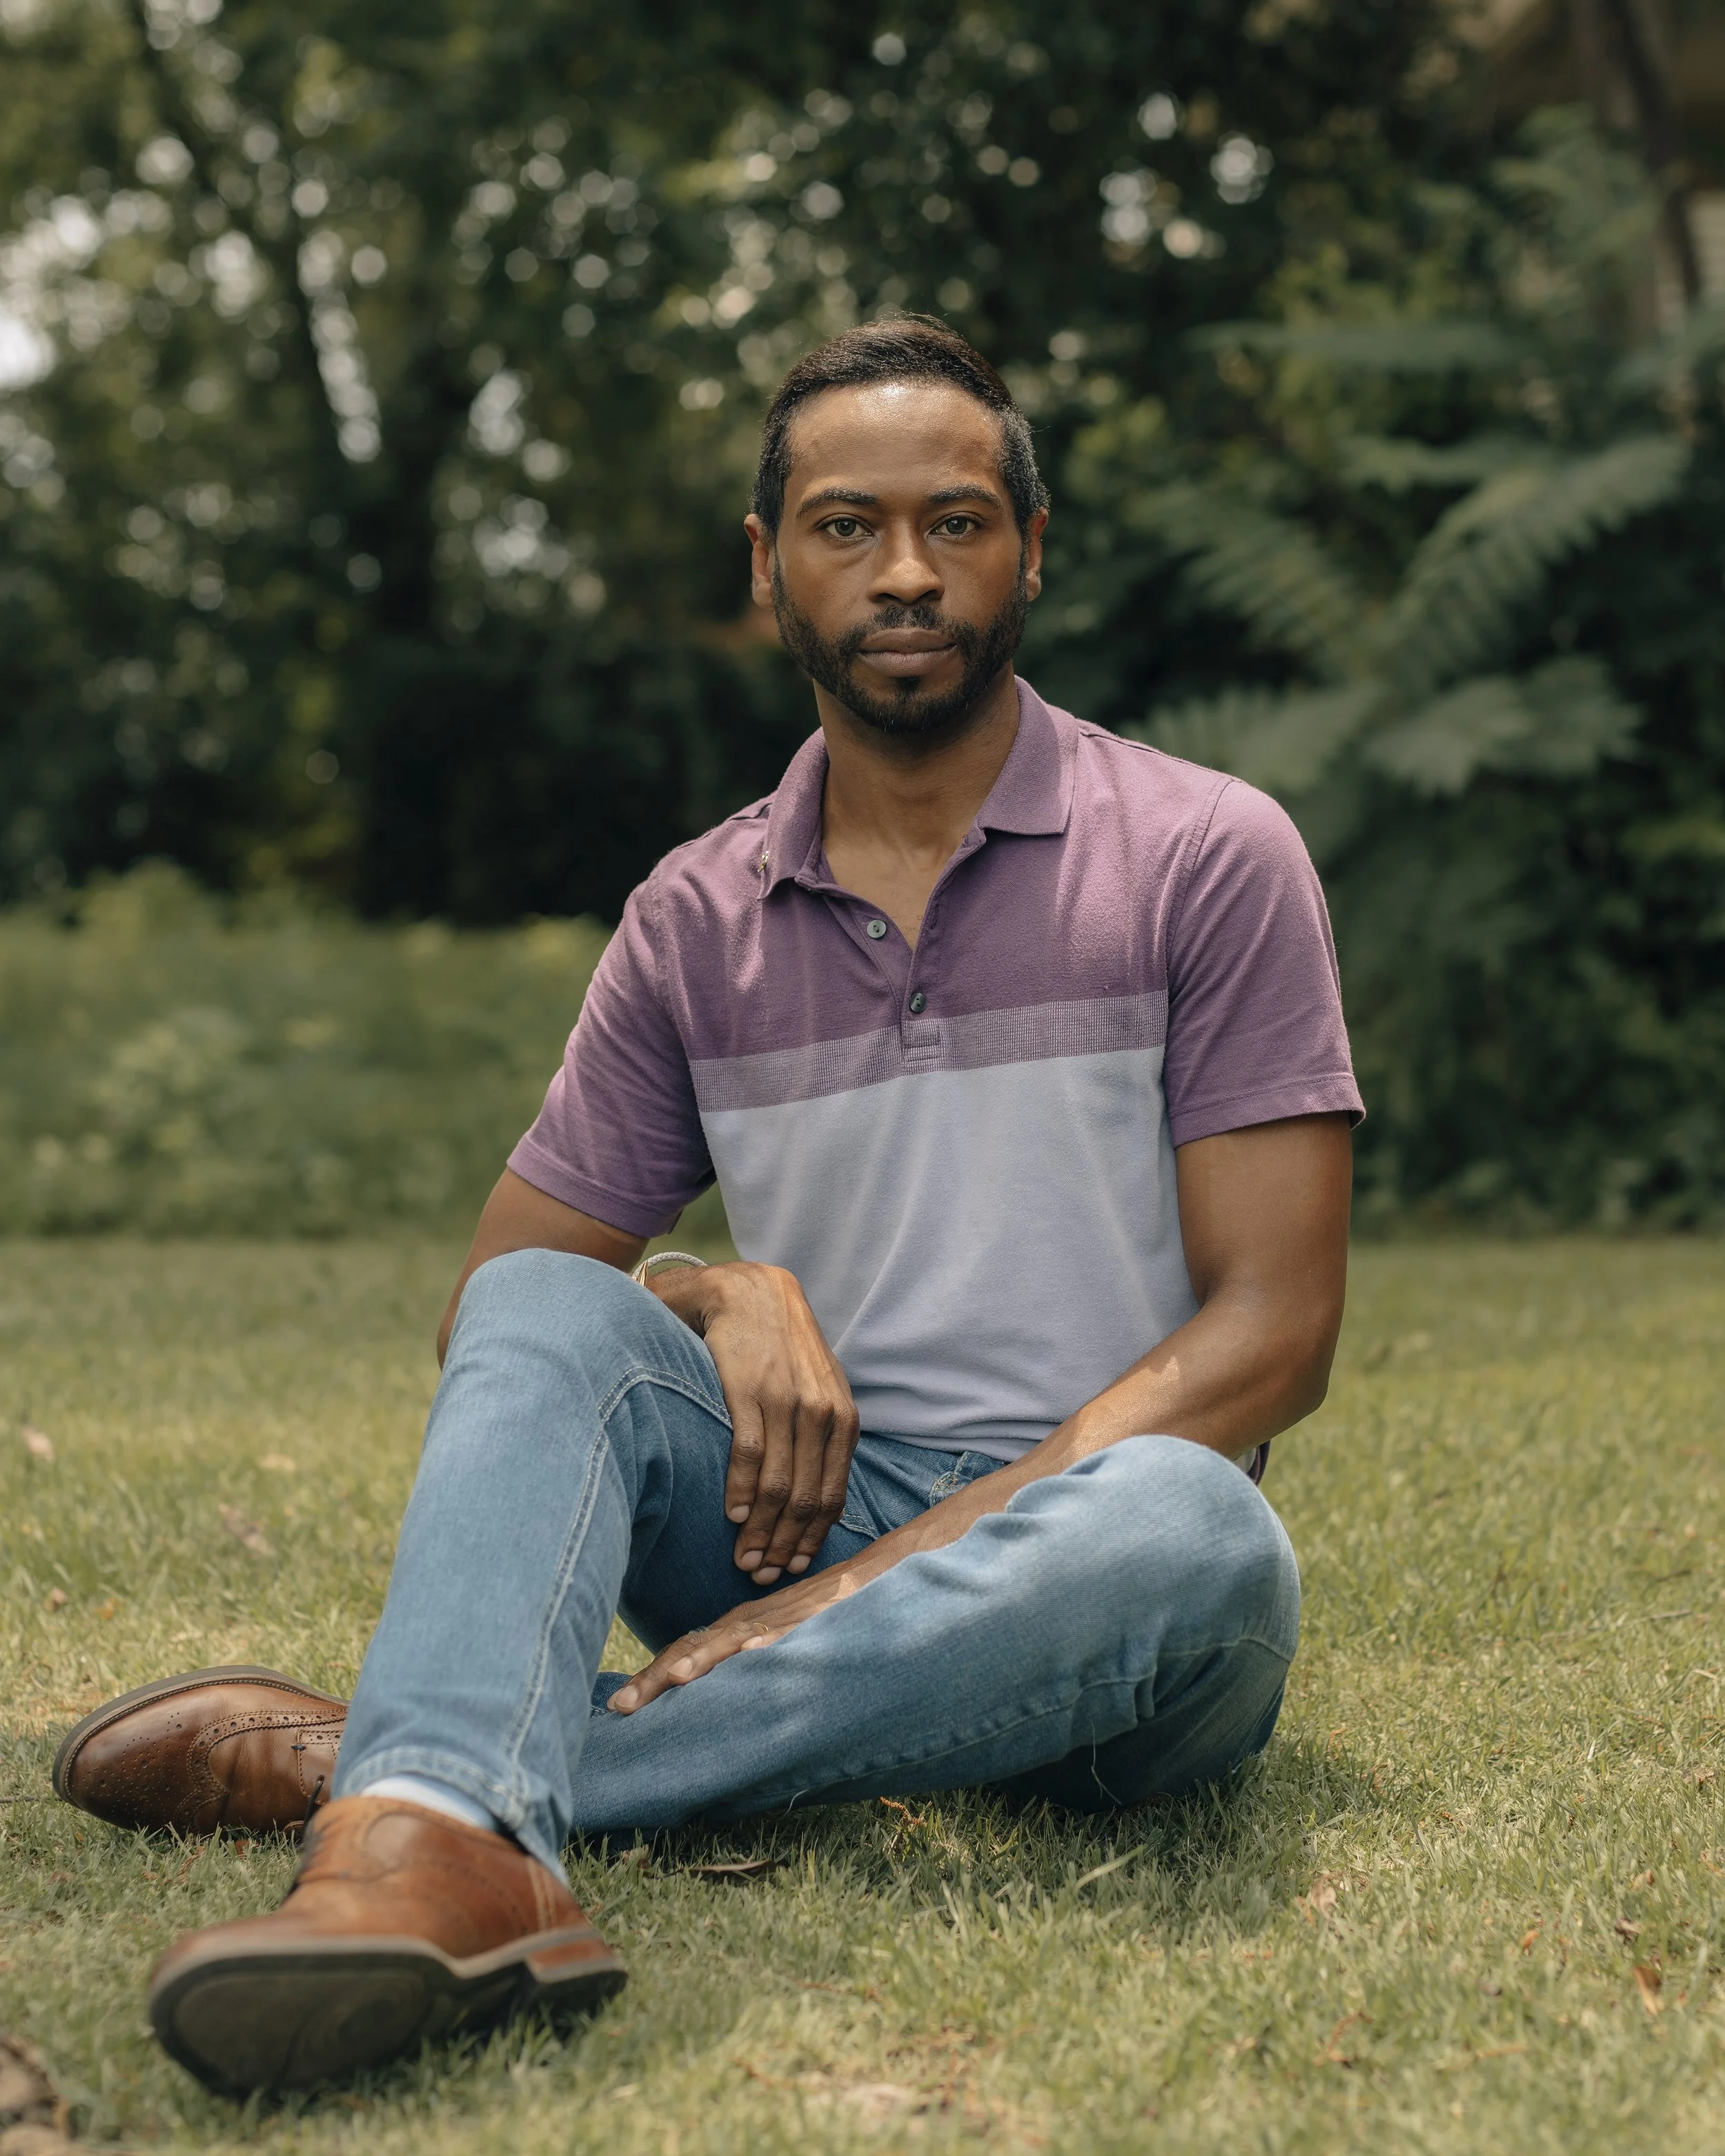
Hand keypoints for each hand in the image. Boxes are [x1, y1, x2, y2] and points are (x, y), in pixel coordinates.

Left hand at [607, 1570, 847, 1712]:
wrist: (872, 1575)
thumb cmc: (822, 1610)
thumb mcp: (776, 1634)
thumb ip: (744, 1656)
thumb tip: (716, 1692)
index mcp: (737, 1627)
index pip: (683, 1650)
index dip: (650, 1677)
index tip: (616, 1706)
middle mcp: (749, 1621)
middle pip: (693, 1646)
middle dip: (656, 1677)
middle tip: (620, 1706)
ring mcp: (779, 1620)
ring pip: (733, 1639)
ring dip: (702, 1658)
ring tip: (673, 1678)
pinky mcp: (812, 1621)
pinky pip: (787, 1633)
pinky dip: (767, 1642)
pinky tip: (751, 1655)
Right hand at [651, 1262, 860, 1583]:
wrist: (746, 1293)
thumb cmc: (779, 1349)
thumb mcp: (817, 1387)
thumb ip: (823, 1435)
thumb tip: (813, 1496)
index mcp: (843, 1419)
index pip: (832, 1495)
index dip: (812, 1538)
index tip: (792, 1568)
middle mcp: (822, 1414)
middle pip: (806, 1499)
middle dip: (785, 1545)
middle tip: (762, 1576)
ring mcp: (788, 1403)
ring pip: (779, 1487)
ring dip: (761, 1532)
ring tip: (744, 1559)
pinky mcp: (751, 1392)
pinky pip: (749, 1455)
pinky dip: (741, 1492)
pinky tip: (732, 1517)